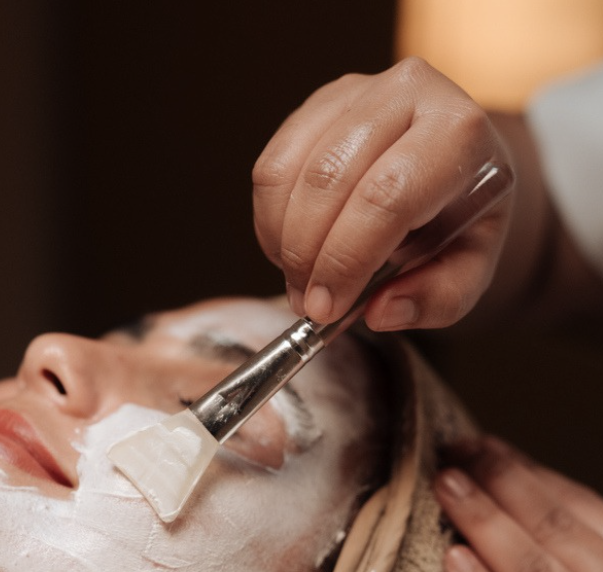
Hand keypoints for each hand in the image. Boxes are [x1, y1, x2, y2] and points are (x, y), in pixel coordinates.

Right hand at [253, 57, 512, 330]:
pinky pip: (271, 169)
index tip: (326, 308)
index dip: (346, 260)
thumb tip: (379, 311)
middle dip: (307, 256)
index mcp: (460, 131)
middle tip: (308, 303)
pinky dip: (270, 222)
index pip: (387, 197)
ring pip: (289, 174)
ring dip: (284, 242)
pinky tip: (293, 248)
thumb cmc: (463, 219)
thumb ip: (436, 298)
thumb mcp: (469, 270)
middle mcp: (408, 92)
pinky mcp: (316, 107)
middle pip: (329, 181)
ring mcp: (355, 93)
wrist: (459, 166)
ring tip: (301, 279)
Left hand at [435, 436, 602, 571]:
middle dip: (501, 484)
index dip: (527, 472)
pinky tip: (454, 562)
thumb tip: (519, 496)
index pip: (582, 510)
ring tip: (445, 486)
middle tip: (451, 453)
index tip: (479, 445)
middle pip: (558, 533)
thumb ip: (579, 561)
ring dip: (487, 525)